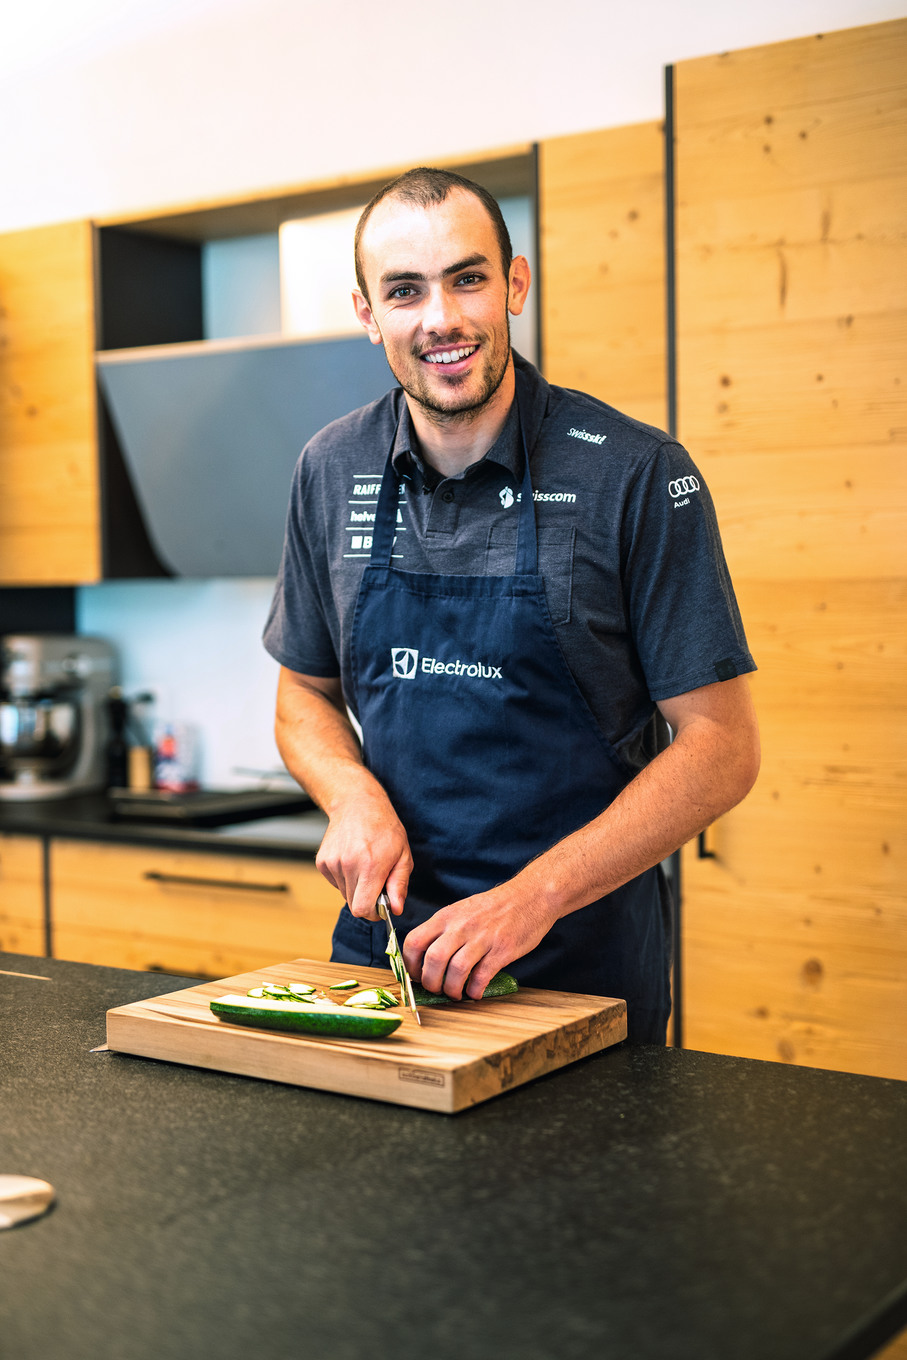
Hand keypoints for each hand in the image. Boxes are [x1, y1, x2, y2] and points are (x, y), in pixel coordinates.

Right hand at [315, 785, 412, 919]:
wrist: (357, 804)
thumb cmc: (384, 828)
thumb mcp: (403, 855)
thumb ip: (399, 885)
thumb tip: (396, 910)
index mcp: (370, 866)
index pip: (363, 909)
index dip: (373, 913)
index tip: (381, 906)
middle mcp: (348, 865)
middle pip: (354, 905)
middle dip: (367, 900)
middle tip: (376, 883)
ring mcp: (332, 863)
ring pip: (345, 894)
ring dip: (356, 887)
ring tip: (365, 866)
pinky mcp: (322, 862)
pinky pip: (336, 882)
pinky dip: (345, 878)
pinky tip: (353, 860)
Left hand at [402, 884, 555, 999]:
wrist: (531, 896)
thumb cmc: (495, 906)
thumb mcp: (462, 910)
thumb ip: (444, 930)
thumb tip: (426, 957)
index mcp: (446, 916)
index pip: (414, 941)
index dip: (410, 964)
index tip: (415, 976)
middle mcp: (461, 927)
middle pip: (433, 959)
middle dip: (429, 982)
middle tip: (435, 989)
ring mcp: (482, 938)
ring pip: (455, 971)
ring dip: (451, 990)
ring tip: (455, 993)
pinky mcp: (502, 950)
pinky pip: (481, 977)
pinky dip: (475, 990)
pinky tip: (475, 992)